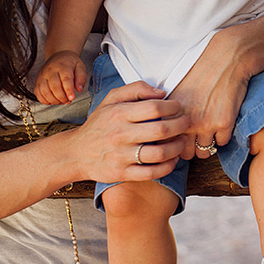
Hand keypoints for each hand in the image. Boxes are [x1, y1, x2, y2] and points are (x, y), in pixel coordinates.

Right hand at [34, 51, 85, 104]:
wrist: (58, 56)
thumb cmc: (69, 63)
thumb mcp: (80, 66)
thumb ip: (81, 78)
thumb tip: (79, 89)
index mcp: (63, 66)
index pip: (65, 79)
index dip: (68, 90)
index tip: (72, 97)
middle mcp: (50, 71)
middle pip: (54, 87)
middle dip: (62, 97)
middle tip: (68, 100)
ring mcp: (42, 76)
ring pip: (45, 92)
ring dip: (54, 100)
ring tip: (62, 101)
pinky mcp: (37, 82)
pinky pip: (38, 94)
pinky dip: (45, 100)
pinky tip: (53, 100)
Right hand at [74, 81, 189, 182]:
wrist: (76, 152)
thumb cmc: (100, 123)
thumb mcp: (111, 99)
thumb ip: (136, 89)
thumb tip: (161, 92)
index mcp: (119, 113)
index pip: (154, 107)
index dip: (172, 106)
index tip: (178, 107)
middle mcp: (120, 134)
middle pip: (161, 130)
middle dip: (181, 125)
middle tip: (187, 122)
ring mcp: (121, 156)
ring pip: (159, 153)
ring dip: (177, 147)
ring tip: (182, 141)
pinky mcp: (122, 173)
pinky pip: (151, 173)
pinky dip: (167, 167)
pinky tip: (172, 159)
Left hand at [170, 27, 252, 159]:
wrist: (227, 58)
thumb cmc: (202, 71)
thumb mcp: (177, 88)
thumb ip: (169, 111)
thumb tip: (165, 129)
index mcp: (171, 113)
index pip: (167, 143)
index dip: (174, 143)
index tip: (181, 139)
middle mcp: (186, 121)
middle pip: (185, 152)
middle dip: (190, 148)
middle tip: (196, 139)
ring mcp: (205, 124)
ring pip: (204, 152)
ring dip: (206, 145)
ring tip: (209, 133)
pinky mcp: (224, 123)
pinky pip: (222, 143)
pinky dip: (222, 136)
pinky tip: (222, 123)